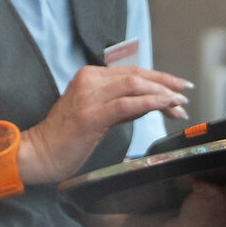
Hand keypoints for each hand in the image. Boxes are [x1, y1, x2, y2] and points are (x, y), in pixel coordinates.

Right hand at [20, 62, 190, 183]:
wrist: (39, 154)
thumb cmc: (66, 138)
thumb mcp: (97, 113)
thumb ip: (122, 104)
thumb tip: (153, 102)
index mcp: (90, 76)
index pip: (132, 72)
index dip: (159, 79)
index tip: (178, 87)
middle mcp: (90, 80)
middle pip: (138, 75)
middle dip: (166, 84)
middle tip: (186, 92)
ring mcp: (90, 96)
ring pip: (135, 86)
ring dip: (163, 94)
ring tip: (180, 104)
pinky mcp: (91, 115)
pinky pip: (128, 104)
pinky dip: (151, 103)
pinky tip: (165, 106)